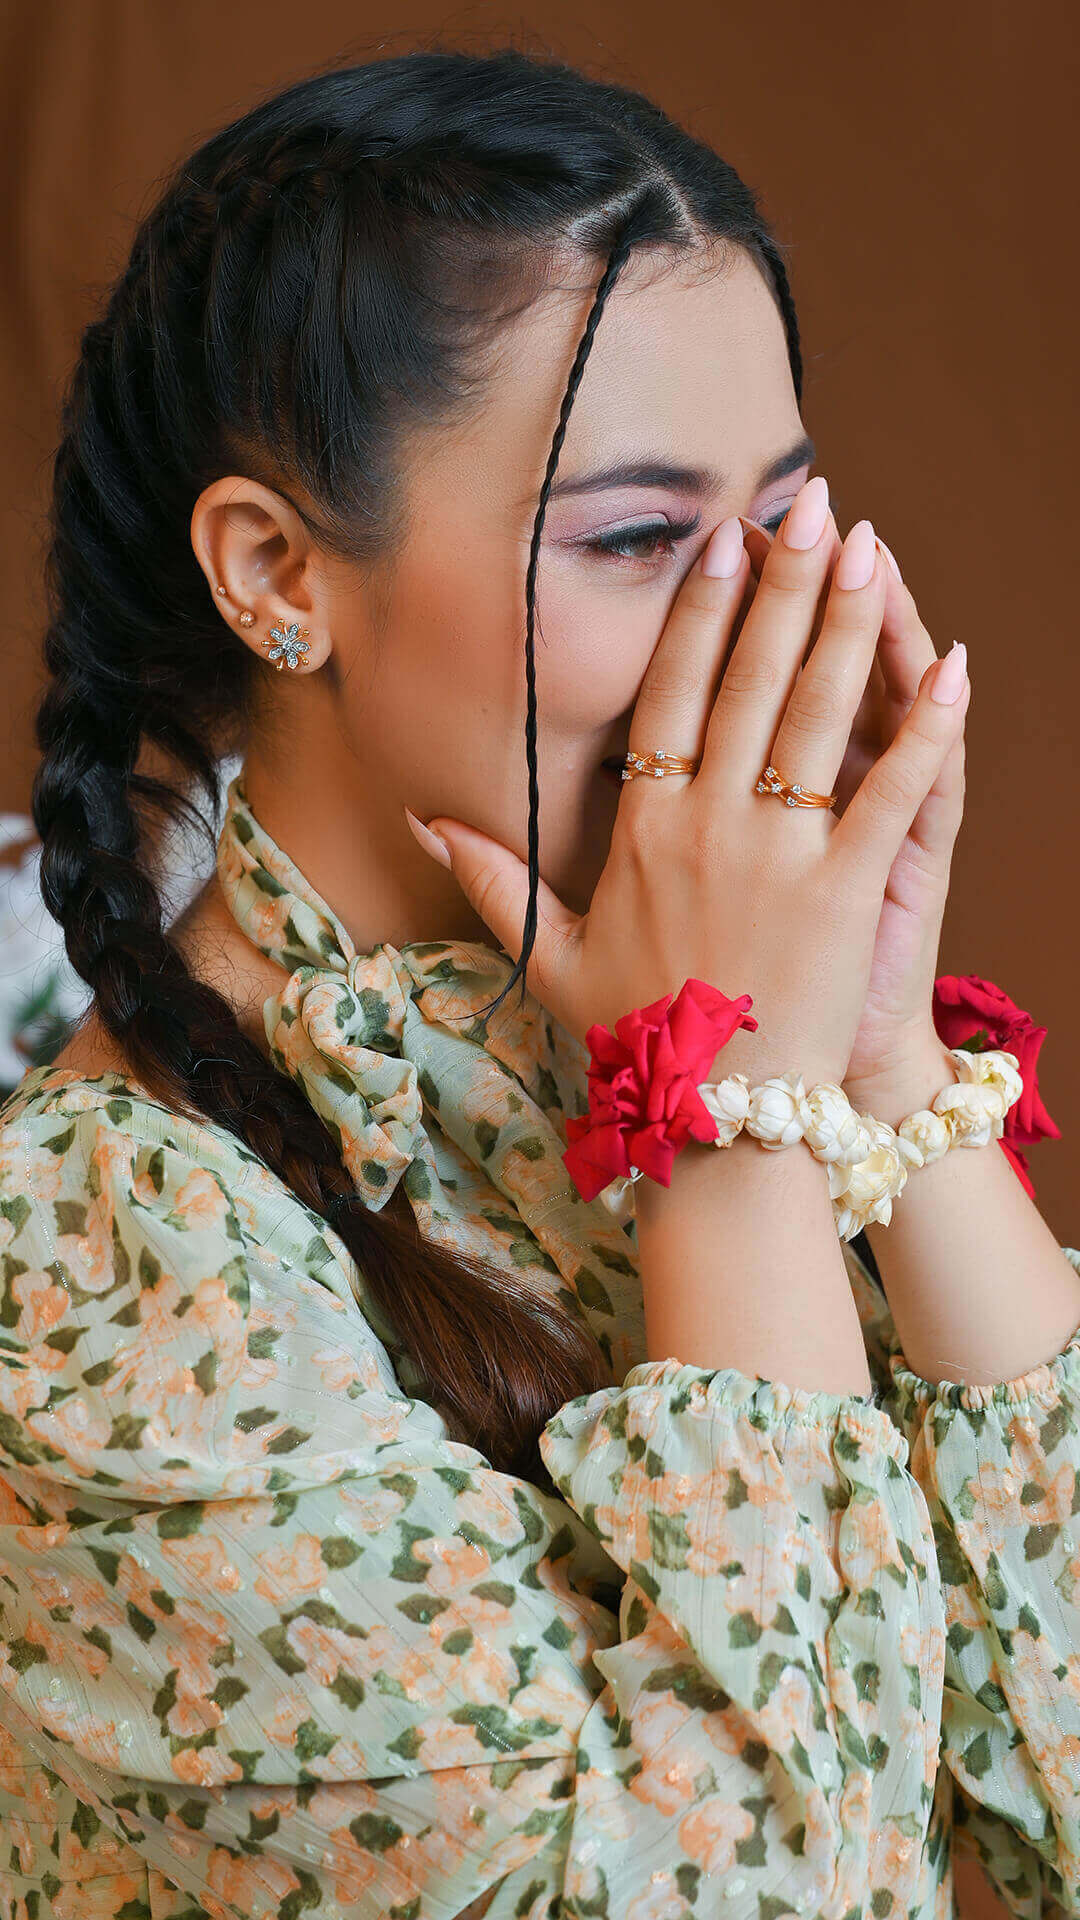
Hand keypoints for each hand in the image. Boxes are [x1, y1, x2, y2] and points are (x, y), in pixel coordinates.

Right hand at [407, 476, 969, 1100]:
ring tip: (871, 547)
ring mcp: (780, 851)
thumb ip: (492, 879)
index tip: (724, 541)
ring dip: (850, 623)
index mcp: (644, 828)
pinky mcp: (844, 888)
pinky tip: (952, 668)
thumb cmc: (635, 1039)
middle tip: (815, 504)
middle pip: (750, 677)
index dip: (702, 610)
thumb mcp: (551, 957)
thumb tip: (427, 819)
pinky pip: (890, 789)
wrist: (716, 1116)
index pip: (671, 693)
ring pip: (819, 714)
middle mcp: (710, 822)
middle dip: (786, 581)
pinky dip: (924, 728)